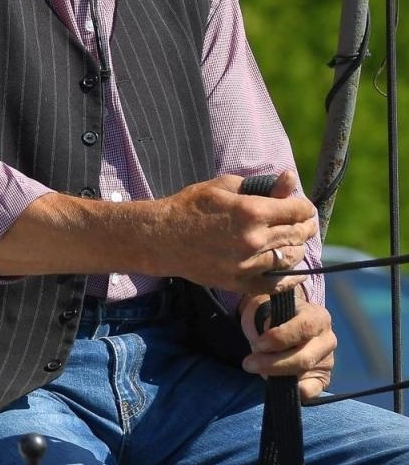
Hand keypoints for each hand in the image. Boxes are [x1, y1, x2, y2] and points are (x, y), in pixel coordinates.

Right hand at [155, 171, 316, 294]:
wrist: (160, 238)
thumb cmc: (189, 207)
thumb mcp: (224, 186)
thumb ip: (260, 186)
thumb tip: (289, 179)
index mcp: (251, 211)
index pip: (298, 211)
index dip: (304, 208)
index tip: (302, 208)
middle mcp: (253, 239)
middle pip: (298, 234)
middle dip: (304, 227)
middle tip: (303, 224)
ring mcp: (246, 264)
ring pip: (290, 258)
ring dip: (296, 249)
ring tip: (292, 243)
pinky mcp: (238, 282)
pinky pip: (275, 284)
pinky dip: (290, 279)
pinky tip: (296, 273)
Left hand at [239, 290, 335, 399]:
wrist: (275, 325)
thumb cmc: (269, 315)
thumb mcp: (263, 310)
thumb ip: (265, 319)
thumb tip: (268, 332)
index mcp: (317, 317)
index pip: (305, 327)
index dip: (280, 338)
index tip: (260, 343)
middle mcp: (327, 339)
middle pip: (304, 357)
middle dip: (273, 363)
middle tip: (248, 363)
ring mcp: (327, 360)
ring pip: (305, 373)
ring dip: (277, 375)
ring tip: (255, 369)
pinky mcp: (322, 378)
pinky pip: (312, 390)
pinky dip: (294, 391)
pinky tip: (277, 386)